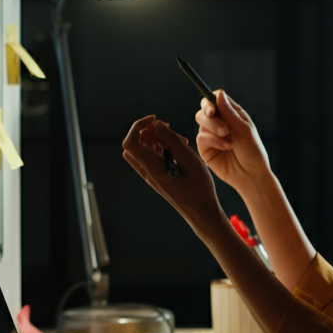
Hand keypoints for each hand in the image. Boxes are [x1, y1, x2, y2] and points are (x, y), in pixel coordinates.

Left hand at [122, 115, 223, 234]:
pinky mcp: (155, 178)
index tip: (156, 120)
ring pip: (142, 149)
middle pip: (135, 143)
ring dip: (157, 139)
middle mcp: (146, 172)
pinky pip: (149, 157)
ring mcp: (149, 176)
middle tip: (173, 132)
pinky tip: (177, 151)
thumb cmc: (199, 188)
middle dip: (151, 131)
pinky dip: (159, 148)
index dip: (139, 126)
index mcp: (152, 168)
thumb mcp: (190, 160)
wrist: (201, 212)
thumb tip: (156, 124)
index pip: (131, 142)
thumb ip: (172, 141)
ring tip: (180, 142)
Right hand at [195, 90, 271, 194]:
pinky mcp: (205, 148)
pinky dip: (213, 140)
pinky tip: (226, 147)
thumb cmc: (253, 152)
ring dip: (214, 127)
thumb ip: (230, 113)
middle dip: (210, 115)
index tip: (213, 106)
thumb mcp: (244, 129)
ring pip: (201, 121)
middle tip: (222, 125)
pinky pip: (201, 137)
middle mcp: (219, 123)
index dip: (211, 100)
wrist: (251, 175)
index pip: (216, 100)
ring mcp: (211, 135)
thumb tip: (219, 94)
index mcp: (231, 115)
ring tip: (227, 137)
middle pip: (204, 109)